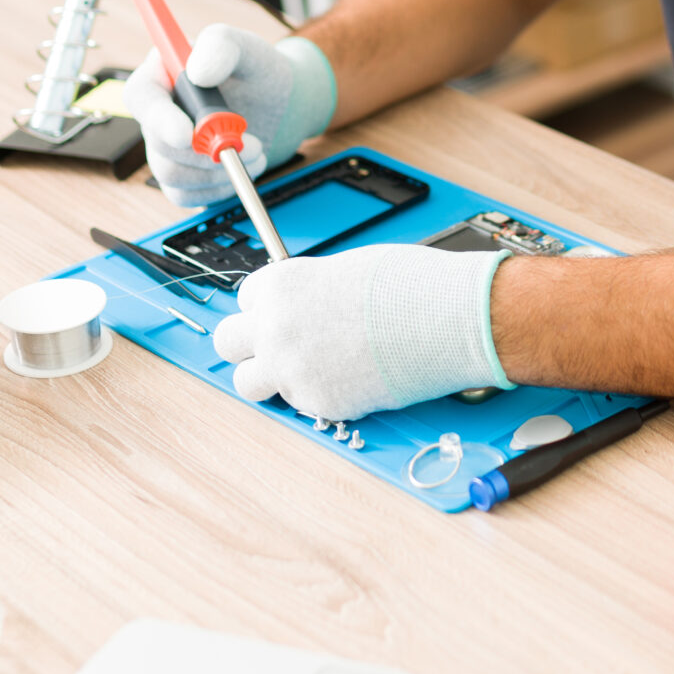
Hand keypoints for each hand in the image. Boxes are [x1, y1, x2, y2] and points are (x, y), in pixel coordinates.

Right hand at [124, 25, 336, 205]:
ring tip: (257, 152)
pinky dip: (218, 189)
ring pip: (172, 174)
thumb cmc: (259, 72)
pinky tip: (244, 169)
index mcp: (163, 73)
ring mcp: (165, 146)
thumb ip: (223, 46)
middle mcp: (158, 111)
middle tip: (250, 144)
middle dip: (206, 151)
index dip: (159, 119)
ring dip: (219, 171)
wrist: (280, 107)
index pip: (142, 97)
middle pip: (158, 144)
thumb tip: (198, 72)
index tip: (187, 134)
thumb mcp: (248, 49)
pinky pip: (185, 195)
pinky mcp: (181, 174)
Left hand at [211, 243, 509, 420]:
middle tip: (281, 346)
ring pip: (246, 383)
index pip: (246, 299)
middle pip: (227, 342)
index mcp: (280, 285)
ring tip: (307, 370)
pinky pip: (298, 403)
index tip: (289, 314)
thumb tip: (306, 306)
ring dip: (270, 377)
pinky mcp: (317, 403)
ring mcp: (292, 369)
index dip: (270, 308)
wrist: (446, 319)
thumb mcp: (344, 270)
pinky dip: (316, 395)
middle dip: (250, 344)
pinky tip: (348, 379)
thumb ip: (310, 290)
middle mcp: (274, 327)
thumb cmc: (408, 285)